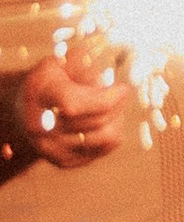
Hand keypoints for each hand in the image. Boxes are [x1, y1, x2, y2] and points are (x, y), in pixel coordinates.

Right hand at [7, 52, 128, 170]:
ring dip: (116, 118)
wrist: (24, 110)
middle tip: (118, 92)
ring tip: (109, 105)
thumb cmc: (51, 79)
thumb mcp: (62, 60)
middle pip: (96, 120)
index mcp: (39, 93)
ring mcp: (49, 148)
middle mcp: (39, 125)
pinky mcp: (62, 161)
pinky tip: (102, 119)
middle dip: (116, 104)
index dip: (106, 98)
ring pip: (106, 136)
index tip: (122, 88)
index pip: (74, 105)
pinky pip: (105, 148)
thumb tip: (103, 80)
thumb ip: (83, 62)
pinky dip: (111, 132)